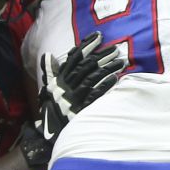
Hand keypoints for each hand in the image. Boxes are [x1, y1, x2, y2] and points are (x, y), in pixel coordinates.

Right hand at [25, 31, 128, 166]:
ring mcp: (73, 97)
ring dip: (107, 68)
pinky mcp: (80, 109)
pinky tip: (116, 79)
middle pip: (85, 66)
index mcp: (58, 80)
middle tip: (116, 49)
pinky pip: (94, 95)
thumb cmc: (51, 109)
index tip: (98, 37)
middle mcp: (65, 87)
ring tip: (121, 62)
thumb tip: (49, 54)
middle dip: (101, 56)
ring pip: (91, 78)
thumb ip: (51, 72)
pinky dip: (105, 85)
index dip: (86, 46)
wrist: (48, 133)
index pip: (73, 58)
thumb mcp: (48, 89)